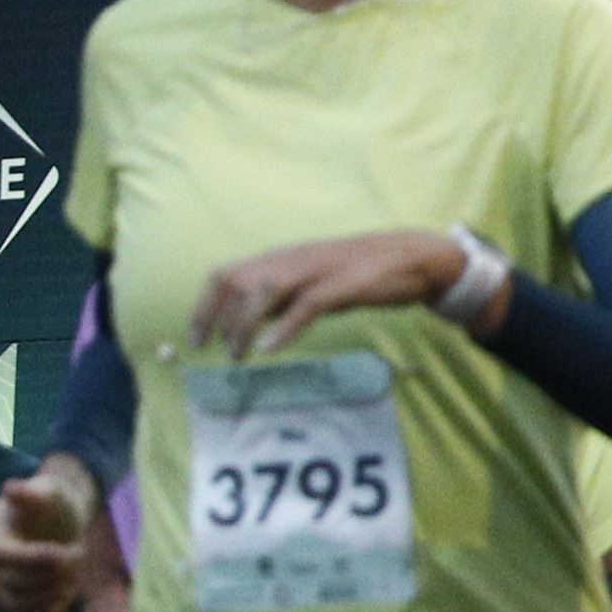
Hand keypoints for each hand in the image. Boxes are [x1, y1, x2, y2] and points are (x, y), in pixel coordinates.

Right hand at [0, 457, 106, 611]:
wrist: (56, 524)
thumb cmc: (51, 505)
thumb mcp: (46, 491)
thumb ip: (32, 493)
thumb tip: (11, 488)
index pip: (1, 555)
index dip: (34, 558)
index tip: (68, 552)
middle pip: (13, 583)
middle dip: (53, 574)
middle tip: (79, 554)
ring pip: (20, 605)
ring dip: (54, 592)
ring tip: (74, 572)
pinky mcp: (15, 605)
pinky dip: (50, 611)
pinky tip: (67, 590)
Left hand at [197, 229, 464, 355]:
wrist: (414, 256)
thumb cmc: (361, 273)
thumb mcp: (312, 281)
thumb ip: (283, 295)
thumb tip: (251, 320)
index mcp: (283, 259)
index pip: (227, 273)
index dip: (205, 305)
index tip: (197, 337)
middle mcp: (293, 259)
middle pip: (237, 280)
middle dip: (216, 316)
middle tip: (211, 350)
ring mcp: (318, 270)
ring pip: (265, 290)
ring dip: (245, 325)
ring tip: (237, 355)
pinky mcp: (344, 285)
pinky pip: (307, 305)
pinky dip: (285, 327)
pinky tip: (270, 348)